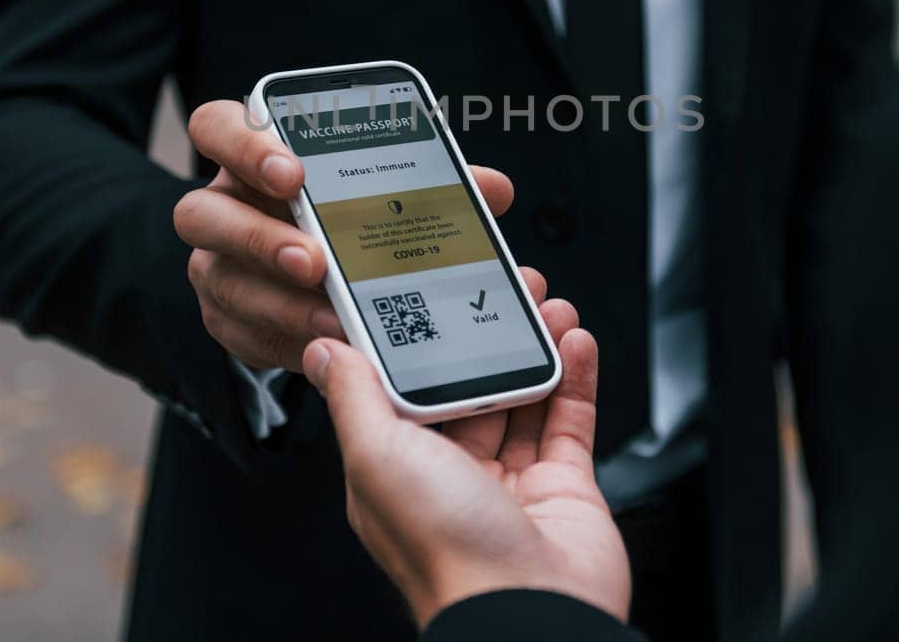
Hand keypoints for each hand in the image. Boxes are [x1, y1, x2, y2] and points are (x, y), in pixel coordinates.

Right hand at [173, 99, 520, 371]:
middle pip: (200, 213)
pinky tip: (327, 345)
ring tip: (334, 317)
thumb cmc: (352, 215)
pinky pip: (238, 334)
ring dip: (278, 302)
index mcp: (254, 157)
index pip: (218, 128)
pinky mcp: (225, 318)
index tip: (293, 171)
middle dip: (257, 238)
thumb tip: (492, 189)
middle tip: (314, 260)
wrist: (318, 275)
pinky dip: (284, 341)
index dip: (245, 145)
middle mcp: (222, 206)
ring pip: (220, 280)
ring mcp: (217, 264)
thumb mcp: (387, 191)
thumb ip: (433, 184)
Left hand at [303, 299, 629, 626]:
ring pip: (523, 397)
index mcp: (398, 468)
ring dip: (536, 347)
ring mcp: (510, 484)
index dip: (425, 336)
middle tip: (507, 289)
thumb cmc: (446, 550)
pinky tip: (575, 342)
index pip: (406, 387)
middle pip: (470, 385)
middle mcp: (452, 475)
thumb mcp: (378, 457)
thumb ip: (354, 398)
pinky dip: (574, 379)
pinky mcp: (562, 489)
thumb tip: (323, 354)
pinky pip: (568, 423)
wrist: (528, 610)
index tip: (439, 292)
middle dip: (489, 335)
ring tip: (548, 305)